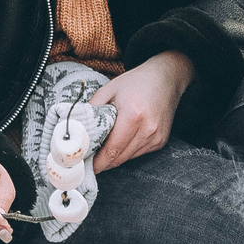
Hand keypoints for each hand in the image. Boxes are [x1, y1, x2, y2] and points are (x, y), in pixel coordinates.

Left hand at [92, 51, 192, 172]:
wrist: (165, 78)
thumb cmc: (135, 82)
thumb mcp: (109, 90)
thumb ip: (92, 109)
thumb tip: (77, 128)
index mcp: (133, 116)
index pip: (112, 150)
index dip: (98, 161)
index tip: (85, 164)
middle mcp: (147, 129)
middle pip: (120, 158)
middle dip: (103, 162)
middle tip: (90, 159)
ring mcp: (156, 137)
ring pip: (128, 158)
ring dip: (115, 157)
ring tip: (103, 148)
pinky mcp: (161, 141)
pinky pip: (138, 153)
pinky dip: (127, 151)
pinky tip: (122, 140)